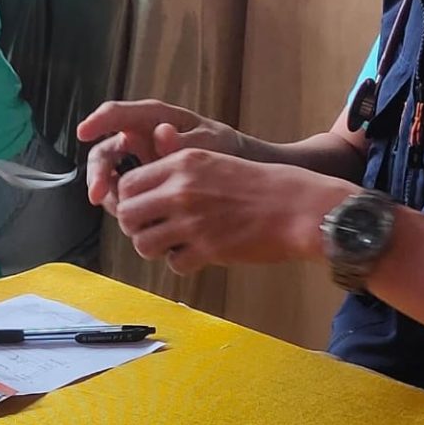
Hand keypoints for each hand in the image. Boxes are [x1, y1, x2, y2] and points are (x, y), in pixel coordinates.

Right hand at [77, 99, 247, 211]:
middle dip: (97, 173)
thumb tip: (162, 134)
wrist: (235, 171)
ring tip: (123, 214)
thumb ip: (185, 140)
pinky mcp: (141, 182)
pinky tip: (135, 220)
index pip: (117, 114)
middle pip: (106, 151)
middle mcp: (138, 138)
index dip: (97, 122)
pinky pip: (123, 194)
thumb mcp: (209, 140)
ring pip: (109, 176)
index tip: (83, 133)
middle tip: (97, 194)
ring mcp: (137, 161)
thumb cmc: (222, 147)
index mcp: (152, 119)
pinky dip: (124, 206)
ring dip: (109, 195)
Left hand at [113, 150, 345, 273]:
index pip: (127, 184)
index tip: (141, 208)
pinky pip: (174, 264)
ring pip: (143, 243)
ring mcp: (193, 221)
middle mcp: (181, 190)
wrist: (296, 206)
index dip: (128, 200)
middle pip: (127, 215)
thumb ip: (177, 172)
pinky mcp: (208, 249)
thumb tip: (145, 191)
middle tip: (152, 230)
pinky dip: (181, 263)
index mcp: (181, 164)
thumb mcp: (213, 160)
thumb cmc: (259, 184)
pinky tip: (196, 255)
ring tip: (172, 244)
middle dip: (136, 226)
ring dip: (154, 248)